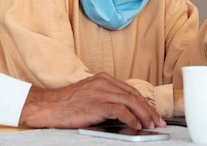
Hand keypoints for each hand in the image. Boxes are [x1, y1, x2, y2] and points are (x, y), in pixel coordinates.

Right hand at [19, 72, 165, 129]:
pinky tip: (136, 126)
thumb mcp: (90, 96)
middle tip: (157, 122)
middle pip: (134, 95)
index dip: (144, 103)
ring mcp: (101, 91)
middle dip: (148, 110)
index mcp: (103, 78)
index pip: (130, 90)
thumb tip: (126, 115)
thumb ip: (107, 100)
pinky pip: (121, 111)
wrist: (49, 106)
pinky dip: (132, 119)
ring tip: (150, 126)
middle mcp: (104, 82)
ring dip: (144, 115)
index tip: (152, 114)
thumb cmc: (67, 104)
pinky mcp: (98, 104)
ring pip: (131, 101)